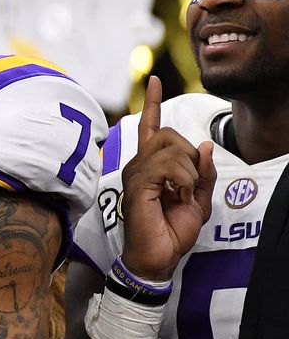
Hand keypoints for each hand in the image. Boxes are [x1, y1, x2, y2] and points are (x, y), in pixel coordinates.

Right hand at [120, 76, 215, 280]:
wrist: (158, 258)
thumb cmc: (171, 231)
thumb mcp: (198, 201)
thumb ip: (203, 174)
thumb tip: (203, 146)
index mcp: (150, 166)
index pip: (150, 126)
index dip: (153, 102)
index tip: (154, 80)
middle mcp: (138, 164)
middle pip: (168, 133)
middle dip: (189, 155)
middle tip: (189, 186)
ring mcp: (135, 173)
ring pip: (170, 148)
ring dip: (189, 171)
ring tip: (183, 194)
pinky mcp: (138, 184)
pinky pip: (167, 165)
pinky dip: (183, 179)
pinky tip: (179, 196)